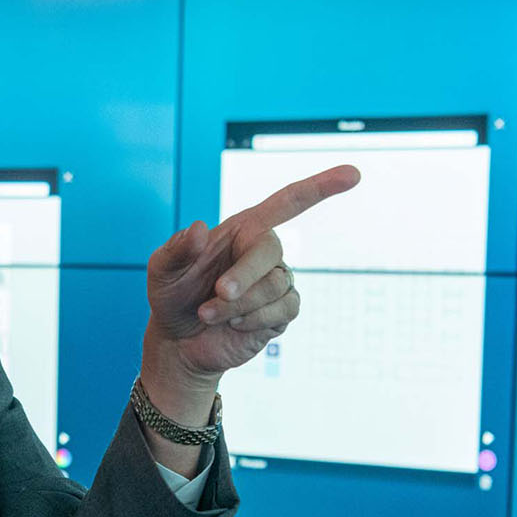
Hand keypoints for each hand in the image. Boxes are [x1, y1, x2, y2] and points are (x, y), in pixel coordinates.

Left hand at [144, 164, 359, 381]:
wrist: (178, 342)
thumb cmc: (172, 297)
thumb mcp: (162, 270)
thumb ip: (177, 248)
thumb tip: (200, 229)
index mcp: (242, 230)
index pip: (288, 202)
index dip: (321, 187)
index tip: (354, 174)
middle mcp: (264, 252)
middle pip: (272, 250)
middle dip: (243, 276)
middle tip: (217, 294)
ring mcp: (276, 282)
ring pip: (275, 286)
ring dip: (238, 304)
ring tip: (207, 314)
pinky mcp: (281, 313)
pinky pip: (283, 310)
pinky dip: (254, 319)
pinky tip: (234, 325)